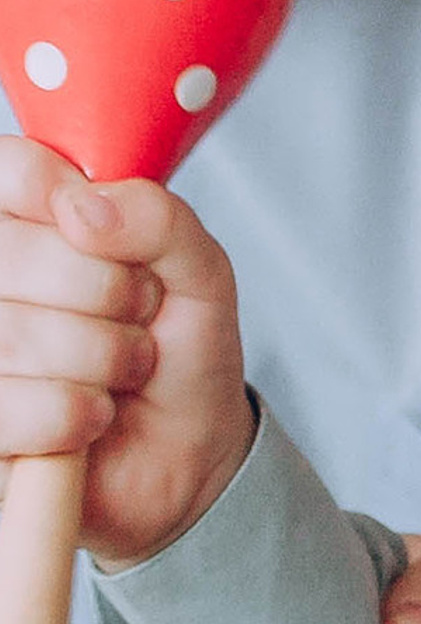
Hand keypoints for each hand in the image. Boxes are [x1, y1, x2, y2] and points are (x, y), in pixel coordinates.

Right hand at [0, 139, 249, 561]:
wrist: (186, 452)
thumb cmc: (178, 348)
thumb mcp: (199, 271)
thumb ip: (159, 219)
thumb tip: (86, 209)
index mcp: (22, 217)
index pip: (11, 170)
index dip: (65, 196)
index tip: (108, 232)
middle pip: (14, 252)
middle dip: (109, 292)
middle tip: (137, 314)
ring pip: (15, 334)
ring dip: (103, 358)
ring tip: (123, 368)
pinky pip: (13, 406)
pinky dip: (77, 414)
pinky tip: (93, 414)